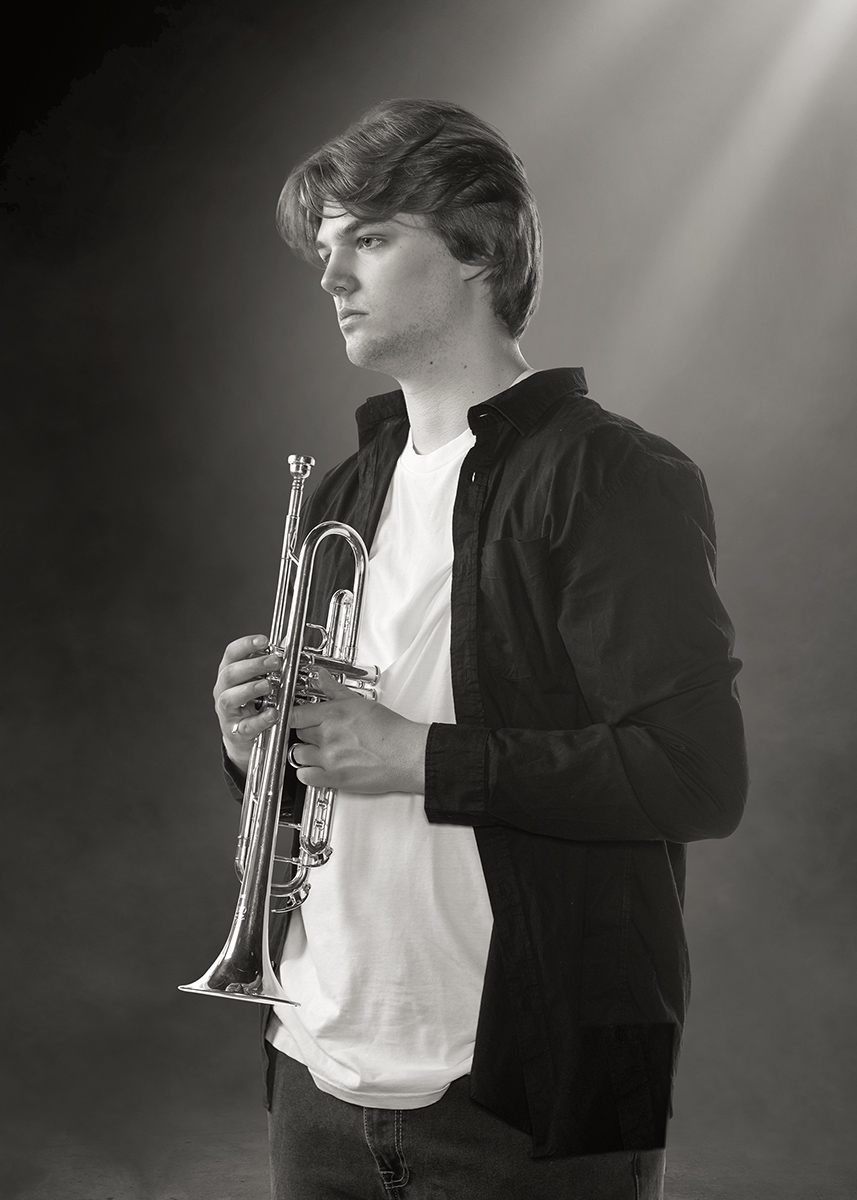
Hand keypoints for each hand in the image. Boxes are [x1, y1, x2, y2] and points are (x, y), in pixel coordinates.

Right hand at [213, 634, 281, 771]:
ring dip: (250, 689)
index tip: (264, 640)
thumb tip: (287, 646)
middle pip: (230, 674)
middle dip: (253, 665)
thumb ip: (269, 666)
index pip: (232, 653)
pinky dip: (260, 720)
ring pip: (229, 698)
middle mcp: (223, 690)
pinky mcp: (236, 732)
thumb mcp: (258, 680)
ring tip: (268, 685)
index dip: (246, 645)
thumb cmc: (253, 702)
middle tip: (275, 662)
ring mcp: (227, 712)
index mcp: (229, 673)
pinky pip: (246, 726)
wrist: (245, 736)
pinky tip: (273, 713)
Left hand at [289, 668, 428, 794]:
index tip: (294, 718)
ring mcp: (330, 759)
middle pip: (298, 733)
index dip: (292, 716)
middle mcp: (329, 736)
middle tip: (317, 732)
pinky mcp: (335, 778)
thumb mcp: (360, 702)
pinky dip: (307, 774)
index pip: (295, 714)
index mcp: (333, 715)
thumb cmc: (390, 730)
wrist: (406, 754)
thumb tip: (321, 676)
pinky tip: (316, 768)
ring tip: (319, 750)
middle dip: (306, 732)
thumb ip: (335, 689)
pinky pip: (305, 777)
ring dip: (306, 752)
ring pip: (298, 754)